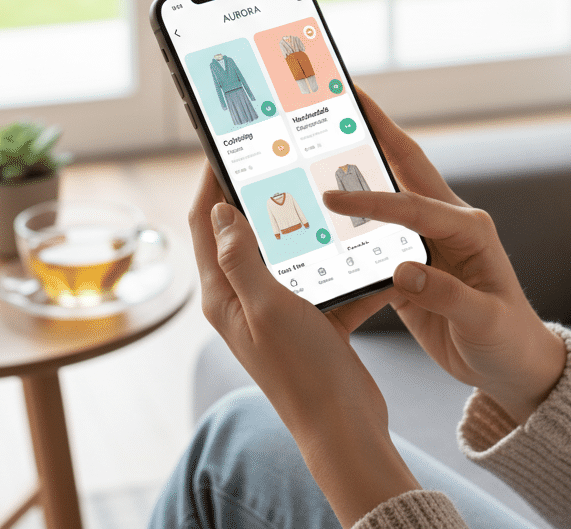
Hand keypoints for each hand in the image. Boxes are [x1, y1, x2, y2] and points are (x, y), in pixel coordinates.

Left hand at [188, 164, 419, 525]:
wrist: (345, 425)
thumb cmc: (302, 369)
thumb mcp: (268, 306)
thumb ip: (241, 258)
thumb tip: (218, 210)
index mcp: (225, 294)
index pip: (205, 223)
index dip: (209, 180)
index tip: (225, 145)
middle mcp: (245, 299)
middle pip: (243, 232)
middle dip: (258, 193)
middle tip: (280, 156)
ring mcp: (279, 309)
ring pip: (288, 251)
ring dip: (304, 224)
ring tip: (324, 190)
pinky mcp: (311, 319)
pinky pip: (324, 278)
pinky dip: (341, 263)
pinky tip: (365, 245)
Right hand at [324, 89, 566, 423]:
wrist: (512, 367)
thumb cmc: (508, 340)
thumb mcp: (485, 322)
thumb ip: (446, 295)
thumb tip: (401, 272)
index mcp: (469, 228)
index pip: (414, 207)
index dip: (374, 201)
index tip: (333, 198)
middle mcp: (447, 225)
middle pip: (405, 168)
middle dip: (376, 132)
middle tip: (344, 98)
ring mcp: (426, 242)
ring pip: (387, 194)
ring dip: (357, 169)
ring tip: (319, 144)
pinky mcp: (409, 265)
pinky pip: (375, 237)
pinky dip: (350, 221)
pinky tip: (320, 212)